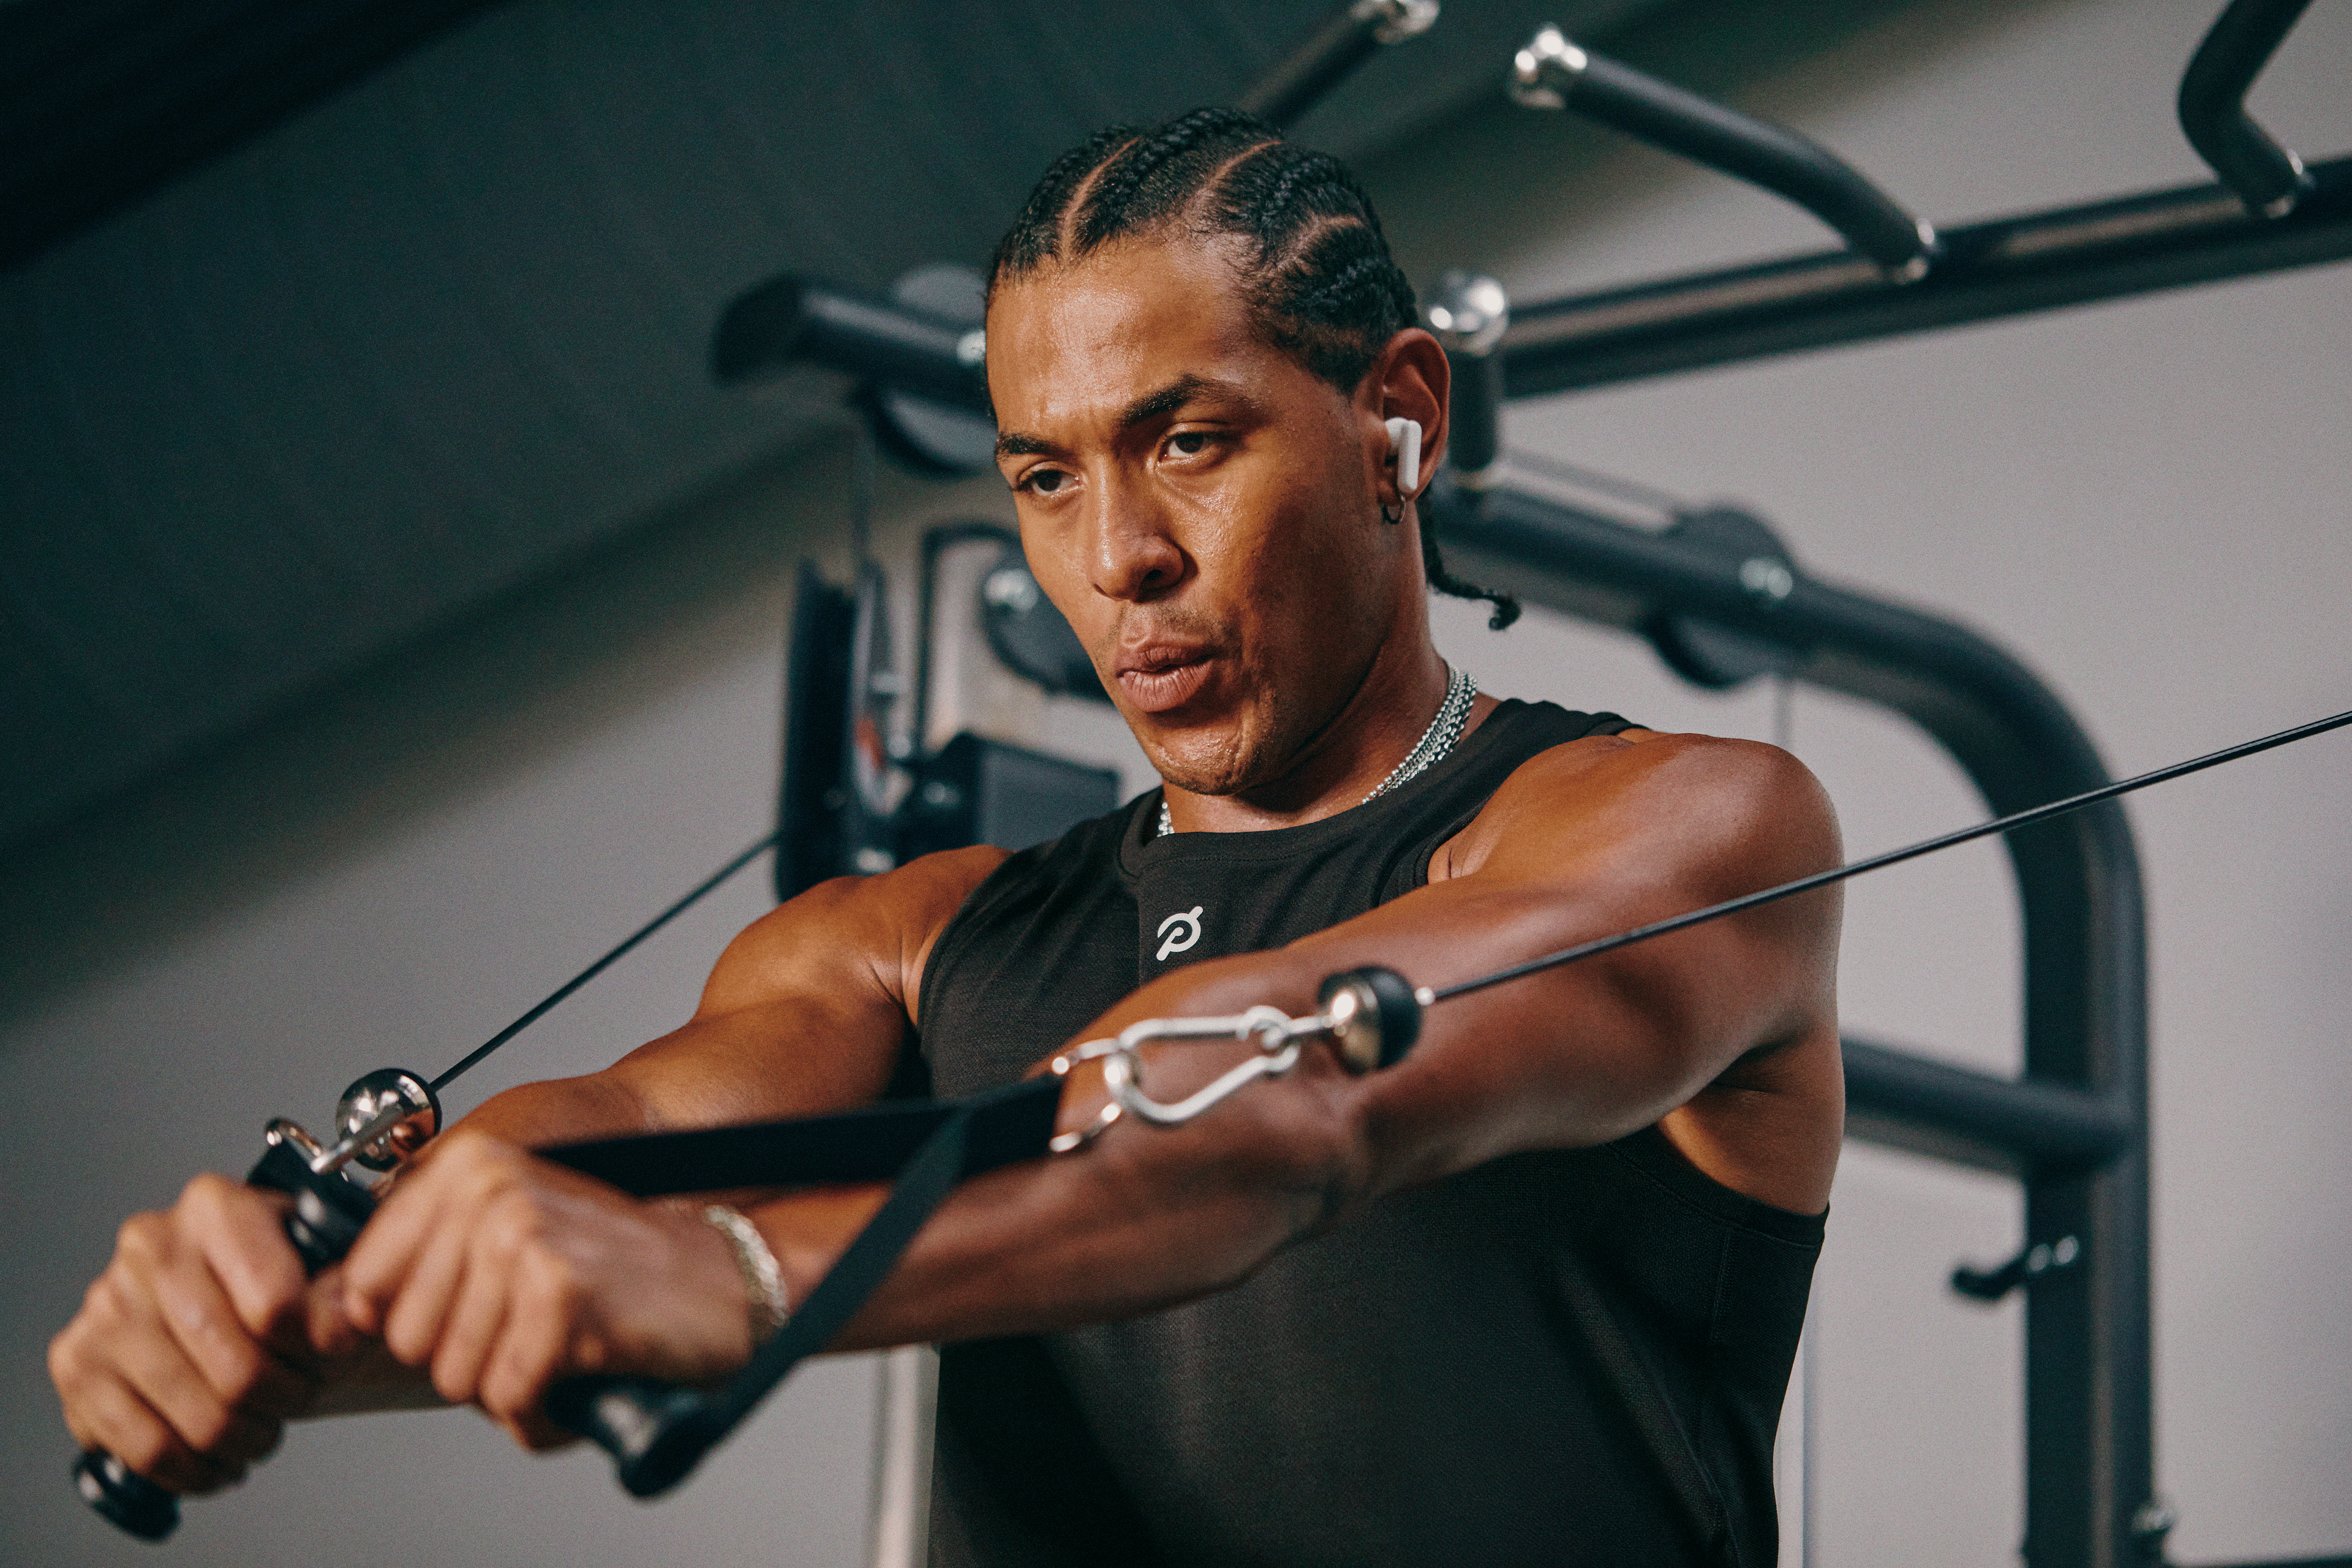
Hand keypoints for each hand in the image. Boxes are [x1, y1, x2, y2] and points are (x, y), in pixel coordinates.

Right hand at [49, 1175, 339, 1494]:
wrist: (235, 1303)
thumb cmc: (291, 1280)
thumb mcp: (337, 1264)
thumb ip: (347, 1287)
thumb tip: (340, 1324)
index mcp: (215, 1205)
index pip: (275, 1304)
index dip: (318, 1348)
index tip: (333, 1355)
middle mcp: (149, 1244)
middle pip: (237, 1368)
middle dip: (286, 1399)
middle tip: (299, 1398)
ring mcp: (105, 1306)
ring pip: (196, 1415)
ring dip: (246, 1438)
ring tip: (266, 1429)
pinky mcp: (77, 1363)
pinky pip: (144, 1446)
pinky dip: (194, 1469)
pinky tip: (220, 1460)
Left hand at [341, 1130, 753, 1449]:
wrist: (731, 1277)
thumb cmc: (624, 1270)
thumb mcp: (514, 1237)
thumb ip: (426, 1264)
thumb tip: (335, 1318)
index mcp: (469, 1165)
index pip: (366, 1282)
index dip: (416, 1323)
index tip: (476, 1315)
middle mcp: (490, 1190)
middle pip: (406, 1338)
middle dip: (468, 1359)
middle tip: (537, 1331)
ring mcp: (524, 1238)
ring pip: (455, 1375)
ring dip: (512, 1385)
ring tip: (567, 1346)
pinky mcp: (561, 1293)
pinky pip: (510, 1396)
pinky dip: (547, 1410)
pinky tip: (589, 1366)